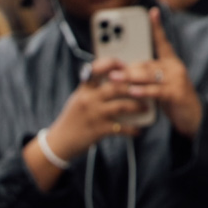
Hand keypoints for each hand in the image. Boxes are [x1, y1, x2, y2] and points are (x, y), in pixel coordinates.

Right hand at [23, 63, 144, 186]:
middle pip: (116, 86)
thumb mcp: (77, 99)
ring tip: (145, 107)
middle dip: (135, 85)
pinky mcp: (99, 130)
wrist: (59, 142)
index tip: (125, 65)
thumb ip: (92, 89)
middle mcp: (89, 99)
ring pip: (122, 105)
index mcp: (83, 89)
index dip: (113, 64)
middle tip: (147, 86)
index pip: (97, 68)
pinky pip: (121, 128)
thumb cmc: (71, 120)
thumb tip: (113, 82)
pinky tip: (138, 130)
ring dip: (137, 106)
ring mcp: (94, 114)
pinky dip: (132, 129)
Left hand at [122, 9, 202, 137]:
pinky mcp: (178, 93)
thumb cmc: (172, 99)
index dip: (157, 27)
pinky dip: (144, 91)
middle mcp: (175, 67)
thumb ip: (147, 76)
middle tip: (111, 70)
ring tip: (116, 79)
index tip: (152, 12)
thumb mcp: (159, 85)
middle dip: (127, 68)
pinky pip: (157, 91)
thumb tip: (124, 72)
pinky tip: (133, 91)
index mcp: (170, 62)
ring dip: (131, 78)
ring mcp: (178, 79)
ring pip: (150, 76)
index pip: (162, 41)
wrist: (192, 117)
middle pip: (147, 64)